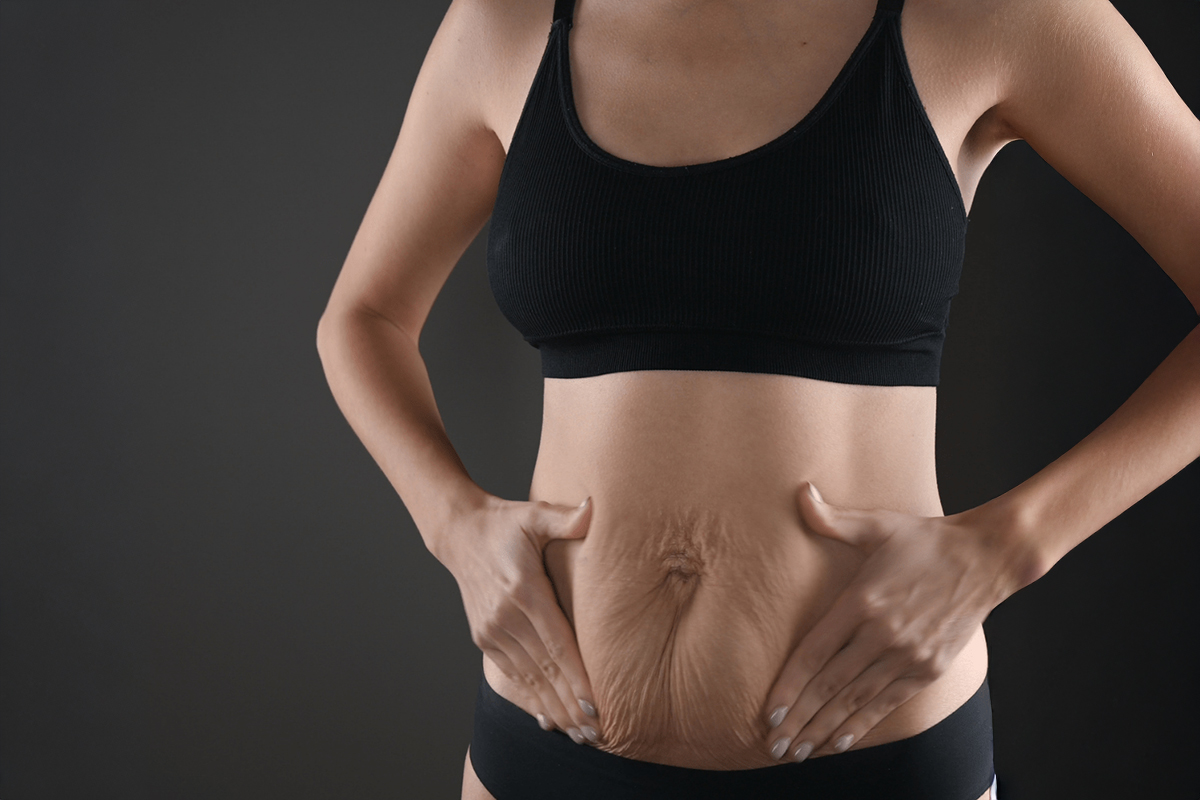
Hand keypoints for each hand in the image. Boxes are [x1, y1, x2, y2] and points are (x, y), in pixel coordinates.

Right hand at [440, 493, 601, 745]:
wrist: (460, 533)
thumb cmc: (506, 523)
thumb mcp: (534, 513)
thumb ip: (564, 517)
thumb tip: (591, 508)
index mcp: (523, 591)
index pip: (556, 644)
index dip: (576, 678)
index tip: (595, 706)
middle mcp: (505, 617)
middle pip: (545, 671)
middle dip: (570, 706)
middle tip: (597, 734)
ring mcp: (492, 630)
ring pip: (528, 679)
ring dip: (554, 708)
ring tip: (579, 735)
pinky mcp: (484, 637)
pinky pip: (512, 674)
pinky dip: (531, 697)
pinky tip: (549, 718)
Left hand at [761, 481, 1033, 761]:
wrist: (986, 557)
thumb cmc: (924, 539)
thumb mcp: (878, 524)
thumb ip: (833, 518)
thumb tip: (801, 492)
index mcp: (862, 601)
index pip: (815, 653)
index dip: (790, 686)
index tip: (769, 710)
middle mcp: (883, 633)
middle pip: (830, 686)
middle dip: (799, 719)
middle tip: (774, 745)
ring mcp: (908, 655)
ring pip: (856, 701)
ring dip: (824, 729)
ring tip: (798, 752)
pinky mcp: (928, 668)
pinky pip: (887, 703)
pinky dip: (862, 724)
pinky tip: (839, 741)